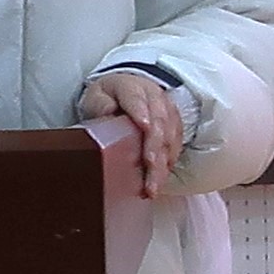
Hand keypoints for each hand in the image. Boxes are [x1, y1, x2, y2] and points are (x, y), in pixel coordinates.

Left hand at [81, 68, 182, 197]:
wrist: (129, 92)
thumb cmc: (109, 97)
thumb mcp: (96, 95)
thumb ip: (100, 103)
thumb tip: (107, 111)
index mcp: (132, 87)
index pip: (137, 98)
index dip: (141, 112)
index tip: (144, 127)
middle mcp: (154, 97)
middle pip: (159, 122)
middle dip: (155, 147)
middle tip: (149, 167)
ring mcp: (168, 112)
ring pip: (170, 137)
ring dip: (163, 163)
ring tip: (153, 186)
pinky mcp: (175, 126)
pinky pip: (177, 144)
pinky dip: (169, 163)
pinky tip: (161, 180)